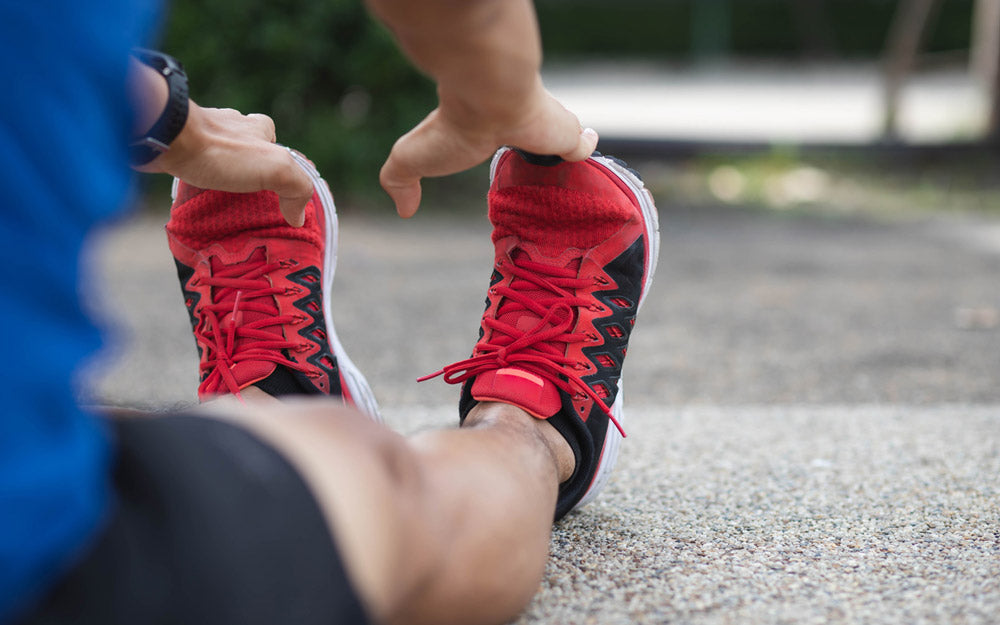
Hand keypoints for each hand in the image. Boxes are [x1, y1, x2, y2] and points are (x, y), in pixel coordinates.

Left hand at [136, 103, 313, 226]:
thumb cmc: (224, 152)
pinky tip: (192, 188)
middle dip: (245, 165)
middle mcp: (229, 124)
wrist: (168, 139)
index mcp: (256, 127)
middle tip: (243, 194)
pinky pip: (190, 158)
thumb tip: (299, 217)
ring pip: (216, 151)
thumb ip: (296, 188)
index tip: (271, 185)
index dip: (276, 161)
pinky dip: (194, 171)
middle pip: (243, 146)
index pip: (274, 141)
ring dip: (218, 169)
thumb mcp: (275, 169)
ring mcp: (200, 130)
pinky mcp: (175, 141)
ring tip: (216, 195)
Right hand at [379, 85, 598, 217]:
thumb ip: (400, 182)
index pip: (497, 136)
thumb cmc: (449, 128)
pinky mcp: (567, 133)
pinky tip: (594, 172)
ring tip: (572, 193)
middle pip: (533, 140)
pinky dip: (588, 155)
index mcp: (485, 126)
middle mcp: (517, 123)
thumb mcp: (408, 159)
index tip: (504, 170)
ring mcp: (545, 127)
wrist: (486, 100)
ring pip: (561, 144)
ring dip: (566, 161)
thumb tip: (404, 212)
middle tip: (545, 189)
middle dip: (539, 157)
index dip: (500, 148)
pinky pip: (584, 147)